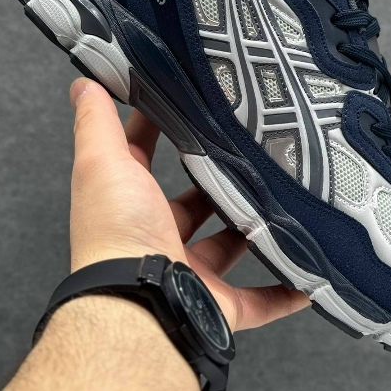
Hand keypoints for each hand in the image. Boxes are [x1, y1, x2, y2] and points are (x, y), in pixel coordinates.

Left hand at [68, 77, 309, 331]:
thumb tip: (82, 82)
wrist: (138, 308)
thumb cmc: (118, 231)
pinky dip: (284, 291)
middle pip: (191, 207)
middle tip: (249, 152)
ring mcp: (190, 276)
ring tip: (285, 200)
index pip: (142, 159)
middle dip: (216, 184)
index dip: (160, 131)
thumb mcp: (103, 163)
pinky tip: (308, 277)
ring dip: (253, 231)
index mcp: (130, 205)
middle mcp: (157, 240)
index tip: (190, 106)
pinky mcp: (219, 308)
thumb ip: (96, 123)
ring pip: (227, 249)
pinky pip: (259, 301)